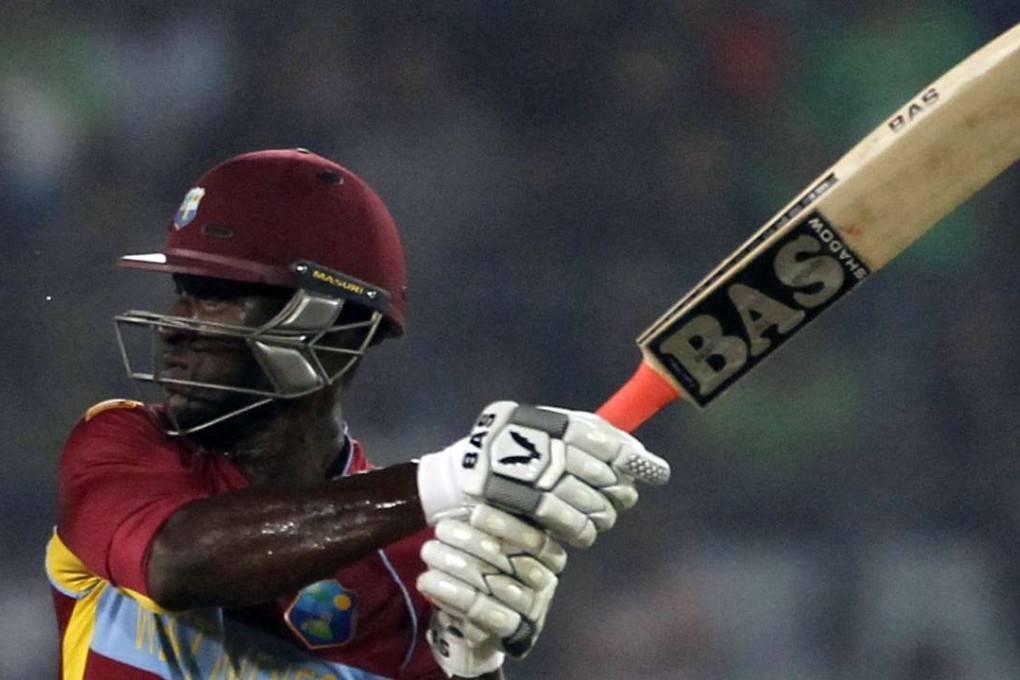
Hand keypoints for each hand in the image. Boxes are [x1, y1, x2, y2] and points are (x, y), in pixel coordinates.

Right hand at [417, 401, 669, 546]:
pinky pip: (569, 524)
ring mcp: (529, 476)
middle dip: (617, 490)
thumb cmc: (515, 454)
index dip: (631, 457)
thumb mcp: (545, 433)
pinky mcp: (521, 506)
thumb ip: (588, 436)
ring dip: (602, 514)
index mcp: (547, 421)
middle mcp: (539, 445)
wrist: (459, 479)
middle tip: (621, 497)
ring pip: (588, 502)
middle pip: (599, 473)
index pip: (602, 438)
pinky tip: (583, 532)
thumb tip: (639, 454)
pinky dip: (583, 531)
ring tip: (601, 517)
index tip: (656, 471)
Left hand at [419, 505, 565, 676]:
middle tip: (440, 528)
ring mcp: (529, 608)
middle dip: (472, 542)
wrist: (488, 618)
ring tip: (428, 549)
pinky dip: (451, 593)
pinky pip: (480, 611)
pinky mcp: (509, 631)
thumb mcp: (499, 538)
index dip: (506, 525)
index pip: (534, 538)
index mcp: (550, 554)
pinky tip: (428, 578)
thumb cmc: (491, 565)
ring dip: (456, 564)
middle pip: (510, 560)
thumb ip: (494, 520)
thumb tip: (474, 486)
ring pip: (492, 583)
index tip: (477, 512)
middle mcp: (545, 581)